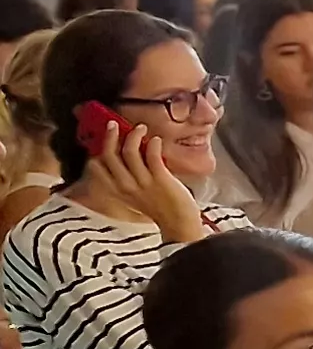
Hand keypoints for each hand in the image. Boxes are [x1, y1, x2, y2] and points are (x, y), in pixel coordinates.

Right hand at [94, 125, 202, 239]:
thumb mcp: (134, 195)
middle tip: (114, 125)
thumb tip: (126, 157)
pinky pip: (152, 156)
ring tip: (140, 128)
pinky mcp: (161, 179)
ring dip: (134, 136)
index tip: (103, 138)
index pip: (97, 168)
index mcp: (117, 190)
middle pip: (109, 155)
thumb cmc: (159, 207)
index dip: (97, 151)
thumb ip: (127, 180)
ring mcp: (143, 182)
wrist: (178, 223)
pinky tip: (156, 140)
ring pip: (130, 152)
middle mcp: (126, 186)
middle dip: (110, 136)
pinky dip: (153, 144)